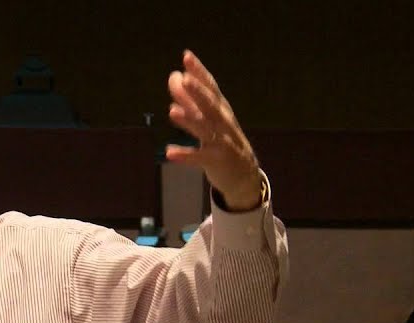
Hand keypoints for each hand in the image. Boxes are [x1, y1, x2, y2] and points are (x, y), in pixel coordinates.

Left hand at [165, 50, 262, 210]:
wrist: (244, 175)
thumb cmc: (222, 141)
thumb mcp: (207, 119)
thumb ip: (189, 99)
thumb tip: (175, 76)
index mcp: (221, 109)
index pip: (211, 87)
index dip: (200, 72)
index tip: (187, 56)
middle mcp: (223, 122)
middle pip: (210, 105)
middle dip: (198, 91)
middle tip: (184, 78)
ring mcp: (222, 141)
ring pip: (206, 129)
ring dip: (189, 120)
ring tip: (172, 111)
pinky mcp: (217, 161)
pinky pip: (200, 157)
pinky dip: (185, 155)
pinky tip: (169, 152)